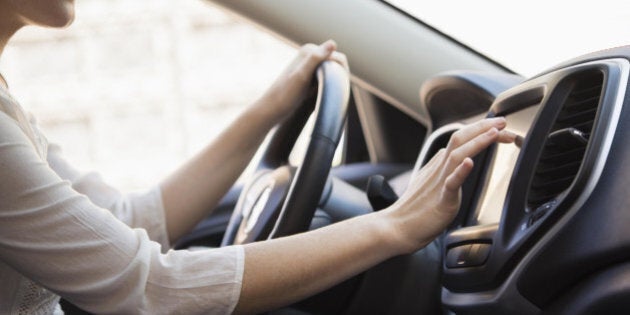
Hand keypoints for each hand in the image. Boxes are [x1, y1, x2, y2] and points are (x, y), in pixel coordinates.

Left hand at [255, 40, 347, 123]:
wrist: (272, 109)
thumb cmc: (285, 95)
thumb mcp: (302, 76)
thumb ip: (315, 58)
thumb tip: (333, 43)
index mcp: (309, 50)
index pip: (338, 58)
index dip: (341, 74)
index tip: (333, 89)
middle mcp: (309, 55)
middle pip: (336, 66)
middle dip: (338, 79)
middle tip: (329, 94)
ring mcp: (309, 67)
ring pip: (332, 74)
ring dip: (333, 84)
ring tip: (324, 96)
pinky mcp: (308, 78)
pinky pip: (326, 81)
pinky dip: (327, 89)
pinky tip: (321, 97)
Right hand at [383, 117, 515, 252]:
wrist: (398, 228)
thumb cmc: (415, 211)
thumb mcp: (430, 182)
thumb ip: (442, 169)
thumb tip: (454, 157)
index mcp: (438, 165)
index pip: (461, 140)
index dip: (480, 131)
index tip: (499, 129)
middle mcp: (439, 168)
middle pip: (460, 138)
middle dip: (483, 127)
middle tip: (502, 121)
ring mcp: (439, 182)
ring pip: (457, 154)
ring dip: (477, 141)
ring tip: (494, 133)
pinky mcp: (441, 199)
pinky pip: (451, 182)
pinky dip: (461, 171)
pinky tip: (469, 162)